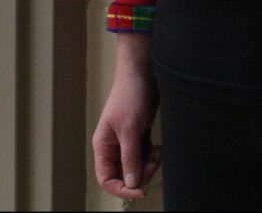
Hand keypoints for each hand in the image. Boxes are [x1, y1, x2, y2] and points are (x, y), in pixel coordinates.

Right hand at [92, 35, 161, 201]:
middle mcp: (113, 146)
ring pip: (136, 166)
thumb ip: (130, 158)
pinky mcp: (139, 135)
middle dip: (140, 174)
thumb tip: (132, 184)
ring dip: (149, 164)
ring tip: (157, 152)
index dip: (121, 189)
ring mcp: (127, 141)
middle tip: (153, 163)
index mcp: (103, 145)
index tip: (139, 190)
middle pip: (124, 175)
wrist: (143, 70)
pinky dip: (152, 156)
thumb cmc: (130, 94)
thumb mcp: (129, 129)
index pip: (106, 178)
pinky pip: (144, 156)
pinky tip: (158, 147)